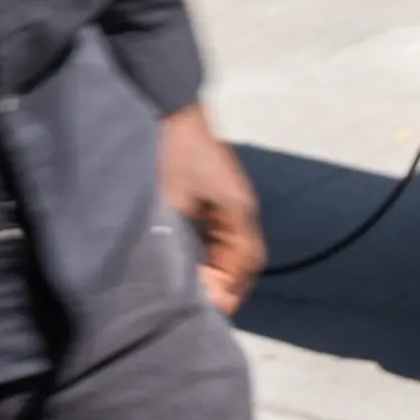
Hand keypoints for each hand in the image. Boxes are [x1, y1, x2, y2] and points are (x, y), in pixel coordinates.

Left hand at [156, 104, 265, 313]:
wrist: (172, 110)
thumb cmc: (174, 153)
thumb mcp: (173, 201)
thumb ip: (180, 241)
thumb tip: (180, 279)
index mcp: (239, 210)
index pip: (247, 262)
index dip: (231, 288)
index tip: (214, 308)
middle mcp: (243, 208)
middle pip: (246, 259)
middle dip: (228, 283)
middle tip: (206, 306)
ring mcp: (233, 201)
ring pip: (236, 248)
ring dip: (221, 270)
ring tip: (200, 292)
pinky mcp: (220, 196)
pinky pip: (224, 234)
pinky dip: (214, 254)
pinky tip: (197, 265)